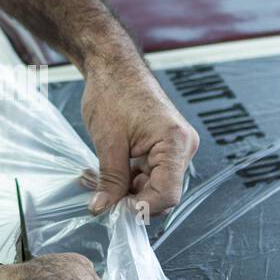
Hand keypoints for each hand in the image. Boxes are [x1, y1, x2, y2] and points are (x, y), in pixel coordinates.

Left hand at [79, 54, 198, 216]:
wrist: (113, 66)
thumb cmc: (113, 92)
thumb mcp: (108, 141)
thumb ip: (110, 179)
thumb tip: (103, 209)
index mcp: (175, 142)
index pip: (167, 194)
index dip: (141, 208)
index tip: (114, 212)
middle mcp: (182, 146)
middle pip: (161, 192)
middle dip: (131, 199)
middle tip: (100, 199)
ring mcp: (175, 147)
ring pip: (152, 185)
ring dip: (125, 189)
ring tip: (97, 182)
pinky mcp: (163, 147)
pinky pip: (149, 173)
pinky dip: (128, 178)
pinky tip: (105, 174)